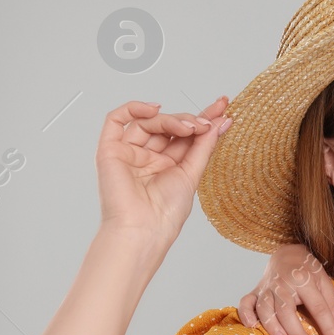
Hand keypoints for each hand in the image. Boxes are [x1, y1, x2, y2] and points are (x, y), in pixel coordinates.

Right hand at [96, 98, 228, 241]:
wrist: (144, 228)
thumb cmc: (165, 213)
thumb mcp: (192, 174)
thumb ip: (203, 147)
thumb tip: (219, 122)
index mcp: (169, 164)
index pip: (186, 135)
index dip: (204, 118)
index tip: (223, 106)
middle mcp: (148, 157)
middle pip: (169, 126)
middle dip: (190, 119)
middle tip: (207, 123)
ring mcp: (129, 152)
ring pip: (148, 121)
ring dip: (172, 119)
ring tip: (190, 127)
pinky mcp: (110, 150)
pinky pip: (115, 120)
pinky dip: (133, 108)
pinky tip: (154, 109)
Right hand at [238, 244, 333, 334]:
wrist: (287, 254)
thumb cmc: (308, 272)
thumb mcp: (325, 283)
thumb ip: (333, 307)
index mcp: (304, 280)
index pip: (318, 307)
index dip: (327, 326)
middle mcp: (282, 284)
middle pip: (287, 310)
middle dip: (297, 330)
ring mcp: (266, 288)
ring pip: (265, 309)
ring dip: (272, 325)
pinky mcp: (255, 292)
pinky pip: (246, 303)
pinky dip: (245, 314)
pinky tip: (251, 327)